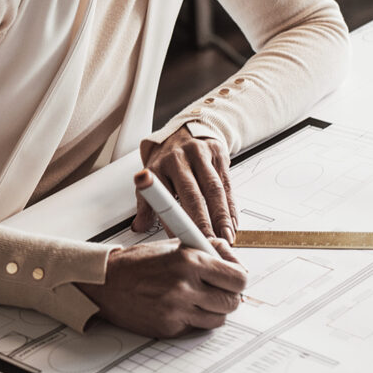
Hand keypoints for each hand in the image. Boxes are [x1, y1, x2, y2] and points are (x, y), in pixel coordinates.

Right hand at [75, 239, 247, 337]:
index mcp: (190, 260)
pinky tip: (180, 309)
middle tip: (218, 292)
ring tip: (197, 300)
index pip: (238, 278)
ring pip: (218, 319)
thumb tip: (230, 256)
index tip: (234, 280)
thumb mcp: (174, 245)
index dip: (238, 280)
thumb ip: (205, 249)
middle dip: (228, 297)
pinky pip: (196, 329)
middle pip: (232, 302)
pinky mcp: (169, 328)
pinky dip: (193, 321)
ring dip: (212, 311)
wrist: (106, 282)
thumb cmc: (137, 263)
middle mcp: (185, 286)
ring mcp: (177, 310)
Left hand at [136, 125, 235, 241]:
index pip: (164, 198)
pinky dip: (231, 207)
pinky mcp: (218, 154)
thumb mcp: (152, 176)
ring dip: (221, 217)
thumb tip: (139, 227)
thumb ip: (147, 203)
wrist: (185, 130)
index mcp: (158, 167)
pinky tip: (233, 223)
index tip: (180, 240)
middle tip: (207, 243)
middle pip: (192, 194)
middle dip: (201, 222)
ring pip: (213, 189)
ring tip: (225, 237)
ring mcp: (200, 155)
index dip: (173, 221)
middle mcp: (178, 159)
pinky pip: (227, 184)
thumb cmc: (168, 159)